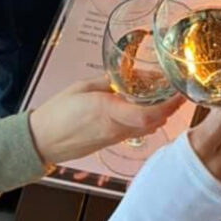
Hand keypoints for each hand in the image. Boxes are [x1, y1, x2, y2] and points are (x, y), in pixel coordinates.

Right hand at [29, 77, 183, 163]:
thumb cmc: (57, 113)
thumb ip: (108, 82)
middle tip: (178, 93)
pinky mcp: (111, 143)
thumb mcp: (83, 87)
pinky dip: (147, 122)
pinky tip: (146, 109)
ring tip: (165, 99)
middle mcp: (115, 128)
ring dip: (160, 115)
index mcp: (107, 111)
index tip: (179, 93)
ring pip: (147, 129)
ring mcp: (114, 138)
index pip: (147, 114)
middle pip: (154, 122)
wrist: (41, 141)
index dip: (168, 106)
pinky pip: (136, 133)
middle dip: (170, 109)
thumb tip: (126, 77)